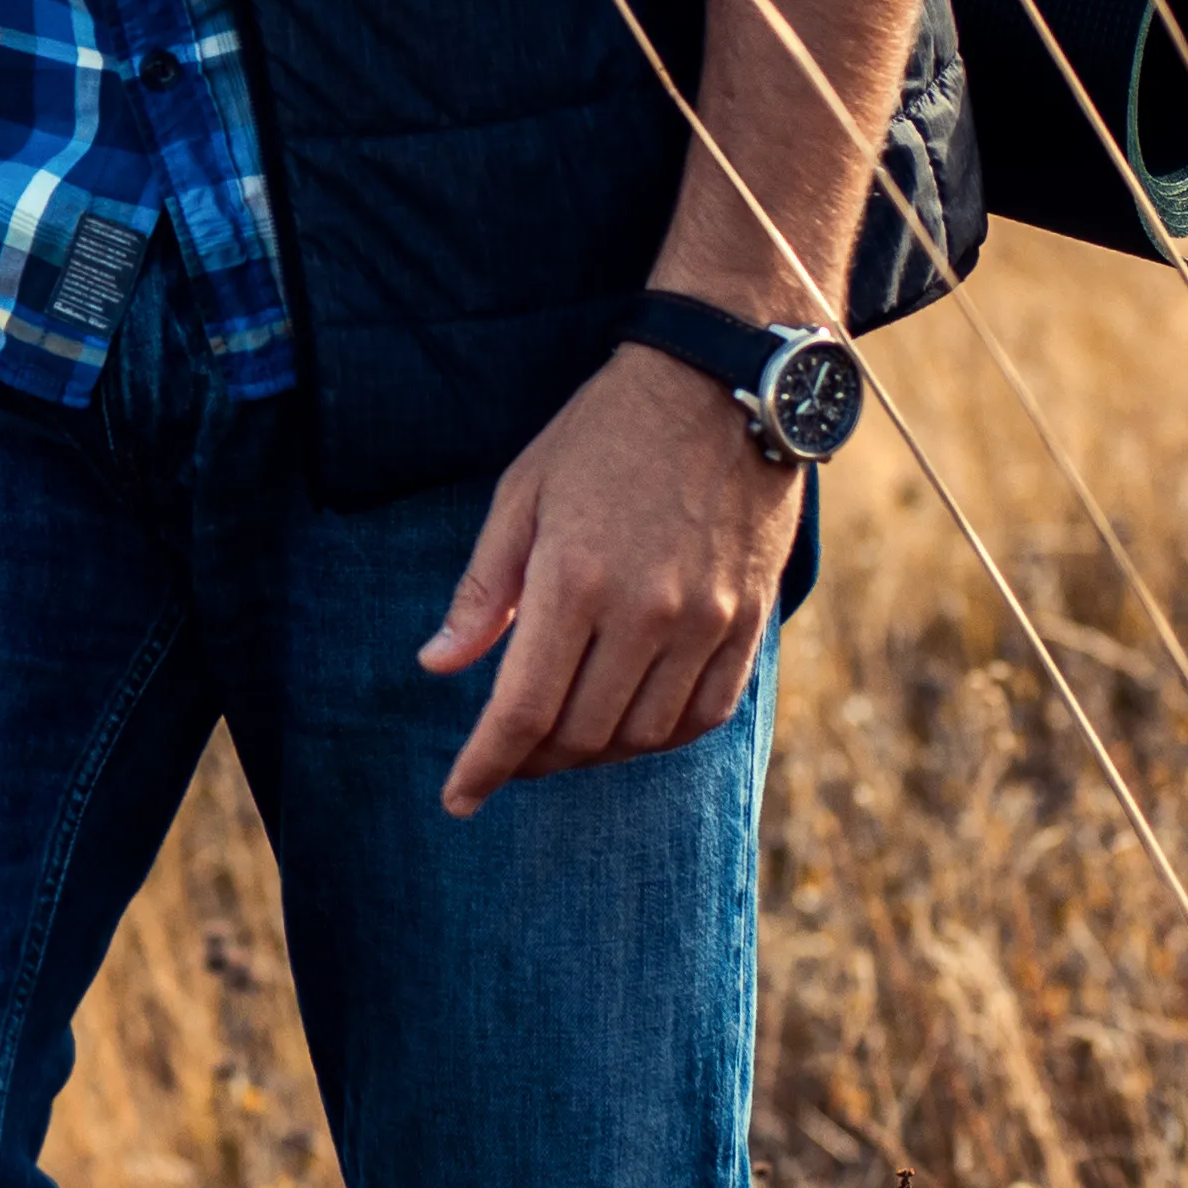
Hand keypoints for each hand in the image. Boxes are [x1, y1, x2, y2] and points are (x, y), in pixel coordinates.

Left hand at [419, 339, 808, 814]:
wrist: (720, 388)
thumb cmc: (603, 436)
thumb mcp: (521, 496)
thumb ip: (482, 591)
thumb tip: (438, 665)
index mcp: (574, 581)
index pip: (522, 709)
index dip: (485, 766)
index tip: (459, 799)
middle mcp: (645, 613)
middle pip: (581, 733)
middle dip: (532, 761)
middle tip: (505, 756)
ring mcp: (706, 622)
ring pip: (643, 735)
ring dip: (594, 752)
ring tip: (561, 737)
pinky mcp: (750, 623)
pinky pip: (704, 714)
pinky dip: (659, 733)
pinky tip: (628, 722)